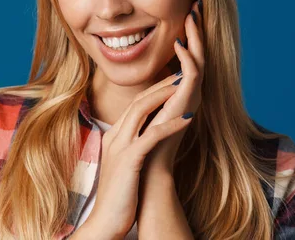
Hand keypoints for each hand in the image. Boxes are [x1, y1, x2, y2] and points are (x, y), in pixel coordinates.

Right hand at [85, 72, 194, 237]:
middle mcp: (114, 136)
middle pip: (138, 100)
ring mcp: (119, 147)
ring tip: (186, 85)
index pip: (134, 104)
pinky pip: (151, 135)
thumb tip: (149, 138)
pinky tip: (189, 117)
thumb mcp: (125, 166)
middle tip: (183, 72)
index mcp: (114, 136)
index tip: (174, 80)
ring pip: (141, 110)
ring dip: (165, 95)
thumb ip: (133, 147)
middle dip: (161, 84)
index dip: (155, 89)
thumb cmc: (120, 197)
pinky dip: (171, 124)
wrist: (105, 223)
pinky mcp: (128, 161)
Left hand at [141, 0, 203, 173]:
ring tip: (191, 14)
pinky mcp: (188, 104)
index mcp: (183, 90)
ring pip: (199, 59)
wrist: (148, 165)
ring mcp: (192, 97)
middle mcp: (191, 92)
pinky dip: (187, 57)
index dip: (189, 34)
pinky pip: (192, 75)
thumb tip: (152, 71)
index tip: (185, 11)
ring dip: (195, 36)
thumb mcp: (150, 103)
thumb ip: (155, 87)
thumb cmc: (145, 137)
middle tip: (195, 3)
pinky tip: (178, 42)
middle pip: (198, 53)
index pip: (189, 55)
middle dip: (197, 28)